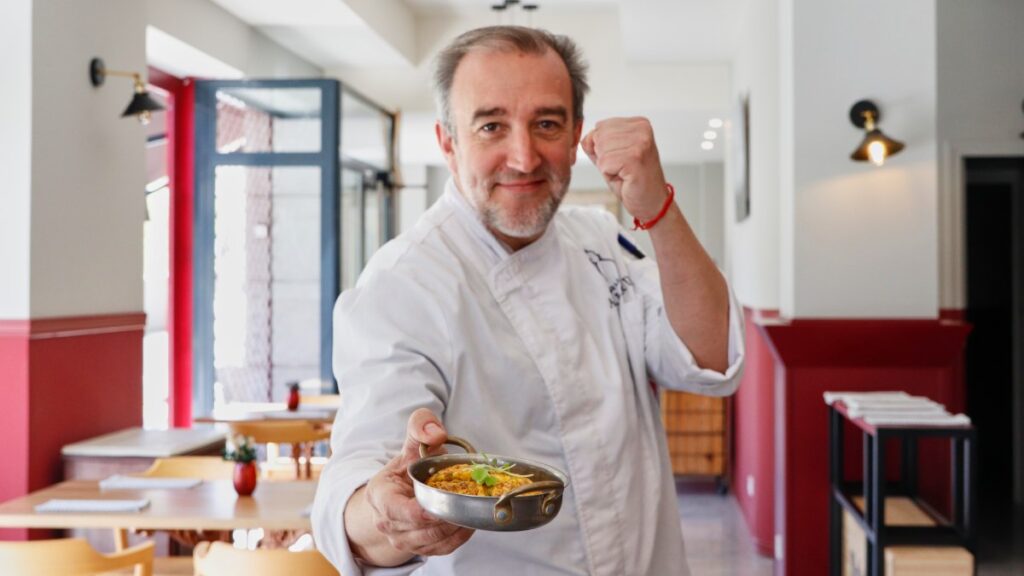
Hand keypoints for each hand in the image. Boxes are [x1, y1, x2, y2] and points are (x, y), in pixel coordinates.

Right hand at [359, 408, 473, 558]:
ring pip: (432, 541)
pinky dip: (459, 537)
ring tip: (471, 508)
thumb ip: (421, 426)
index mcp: (380, 495)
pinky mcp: (419, 549)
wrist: (399, 493)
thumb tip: (435, 433)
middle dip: (445, 515)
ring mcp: (402, 539)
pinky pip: (442, 549)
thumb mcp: (411, 442)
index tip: (439, 505)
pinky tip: (470, 520)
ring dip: (454, 526)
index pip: (395, 510)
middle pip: (419, 528)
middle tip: (467, 500)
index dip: (417, 512)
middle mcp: (386, 522)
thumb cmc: (407, 468)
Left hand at [581, 117, 669, 221]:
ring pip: (600, 150)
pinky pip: (604, 163)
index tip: (621, 159)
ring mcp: (640, 142)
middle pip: (599, 137)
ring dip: (607, 167)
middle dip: (604, 157)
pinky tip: (625, 177)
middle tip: (622, 168)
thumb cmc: (632, 180)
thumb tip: (586, 138)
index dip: (602, 148)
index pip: (600, 127)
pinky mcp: (635, 158)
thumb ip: (596, 143)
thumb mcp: (611, 156)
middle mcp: (642, 129)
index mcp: (638, 124)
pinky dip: (609, 175)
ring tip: (624, 172)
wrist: (651, 202)